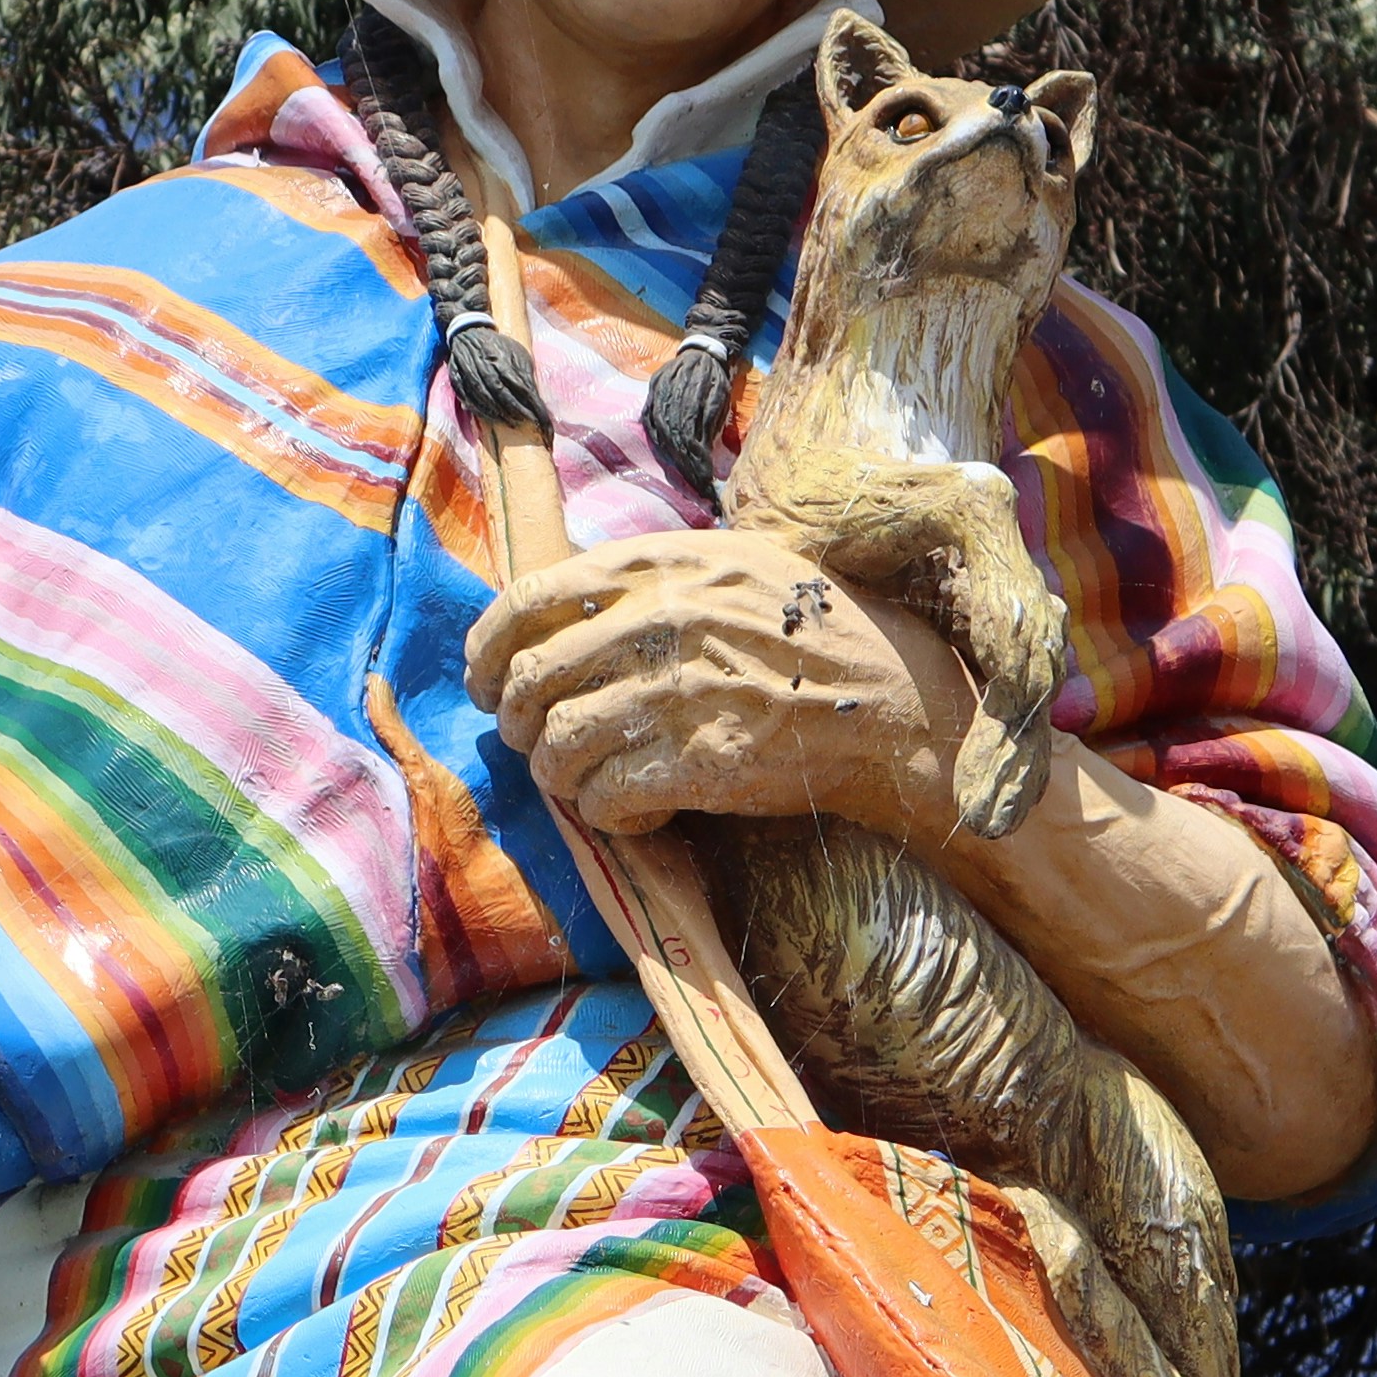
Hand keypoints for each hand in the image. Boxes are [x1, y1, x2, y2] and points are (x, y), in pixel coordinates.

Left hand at [464, 526, 979, 841]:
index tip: (485, 684)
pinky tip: (642, 809)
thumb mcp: (732, 563)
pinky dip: (611, 815)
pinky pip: (604, 799)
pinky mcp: (696, 762)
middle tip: (542, 744)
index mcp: (657, 562)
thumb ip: (648, 574)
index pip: (525, 601)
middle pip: (528, 682)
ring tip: (598, 780)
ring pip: (555, 748)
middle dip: (520, 725)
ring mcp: (675, 692)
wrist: (892, 702)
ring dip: (564, 775)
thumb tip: (560, 606)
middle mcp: (657, 619)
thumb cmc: (814, 631)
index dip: (486, 651)